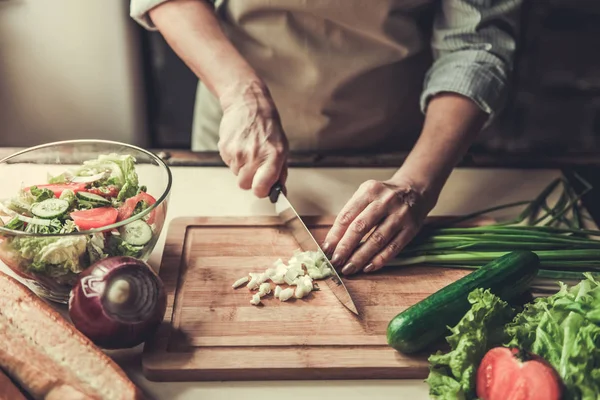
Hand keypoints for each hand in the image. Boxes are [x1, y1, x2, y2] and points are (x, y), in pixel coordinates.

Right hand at [218, 81, 288, 197]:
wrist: (249, 104)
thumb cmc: (268, 127)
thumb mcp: (282, 148)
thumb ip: (280, 172)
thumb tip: (280, 192)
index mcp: (273, 157)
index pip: (260, 189)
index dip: (261, 190)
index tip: (262, 186)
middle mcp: (254, 155)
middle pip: (244, 185)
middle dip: (249, 179)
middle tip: (254, 165)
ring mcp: (238, 152)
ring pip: (236, 174)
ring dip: (241, 167)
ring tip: (248, 150)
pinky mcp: (225, 147)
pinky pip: (228, 163)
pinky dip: (234, 158)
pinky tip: (240, 145)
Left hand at [323, 177, 437, 274]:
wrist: (415, 190)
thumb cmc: (383, 197)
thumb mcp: (366, 195)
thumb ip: (351, 214)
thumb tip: (333, 242)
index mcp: (369, 190)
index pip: (347, 215)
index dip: (335, 235)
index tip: (326, 250)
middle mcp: (385, 201)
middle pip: (361, 227)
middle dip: (345, 247)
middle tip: (335, 262)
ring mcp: (400, 214)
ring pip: (377, 239)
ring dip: (361, 257)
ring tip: (349, 268)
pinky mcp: (411, 228)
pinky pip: (394, 247)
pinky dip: (380, 259)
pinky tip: (368, 267)